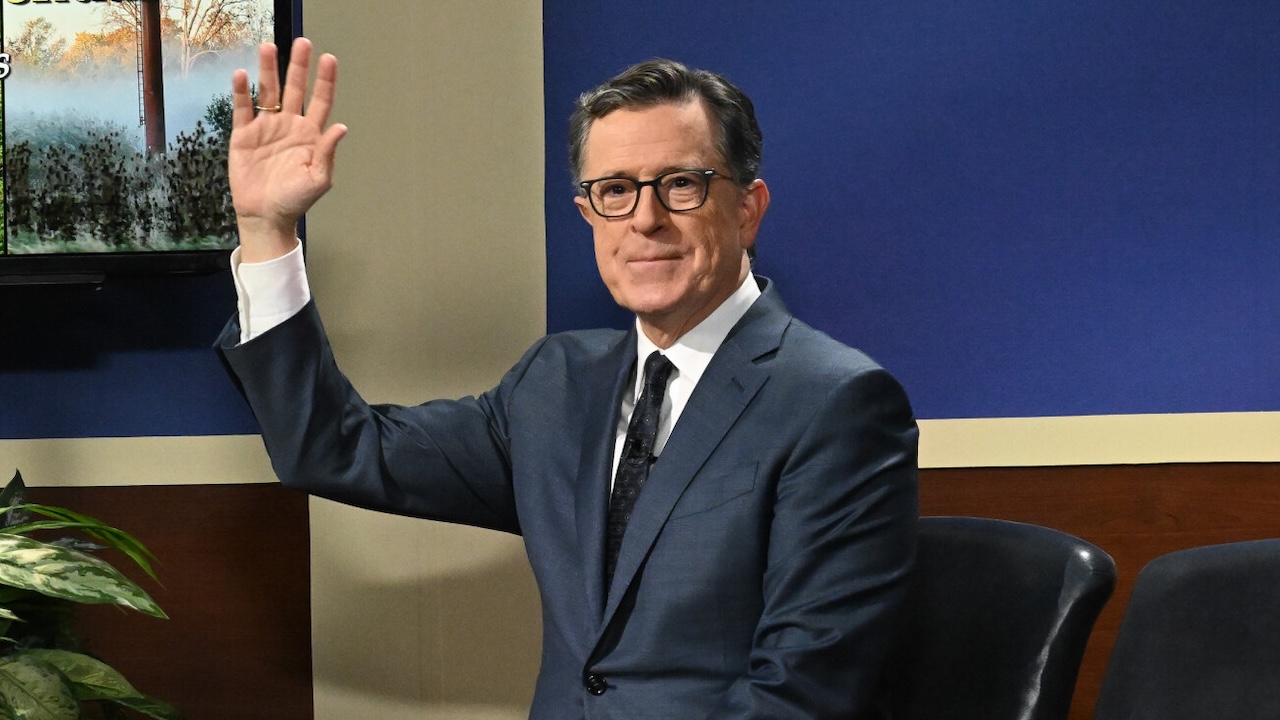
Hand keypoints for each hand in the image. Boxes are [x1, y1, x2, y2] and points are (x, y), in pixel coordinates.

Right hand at [229, 37, 347, 261]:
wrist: (265, 216)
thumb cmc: (295, 200)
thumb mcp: (318, 179)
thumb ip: (327, 152)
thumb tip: (341, 127)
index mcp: (311, 134)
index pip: (320, 101)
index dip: (325, 80)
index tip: (328, 58)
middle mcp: (290, 125)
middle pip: (295, 89)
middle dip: (298, 66)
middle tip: (301, 43)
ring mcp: (267, 128)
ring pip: (269, 92)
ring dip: (269, 71)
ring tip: (269, 47)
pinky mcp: (244, 135)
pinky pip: (243, 109)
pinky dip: (242, 92)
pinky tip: (242, 75)